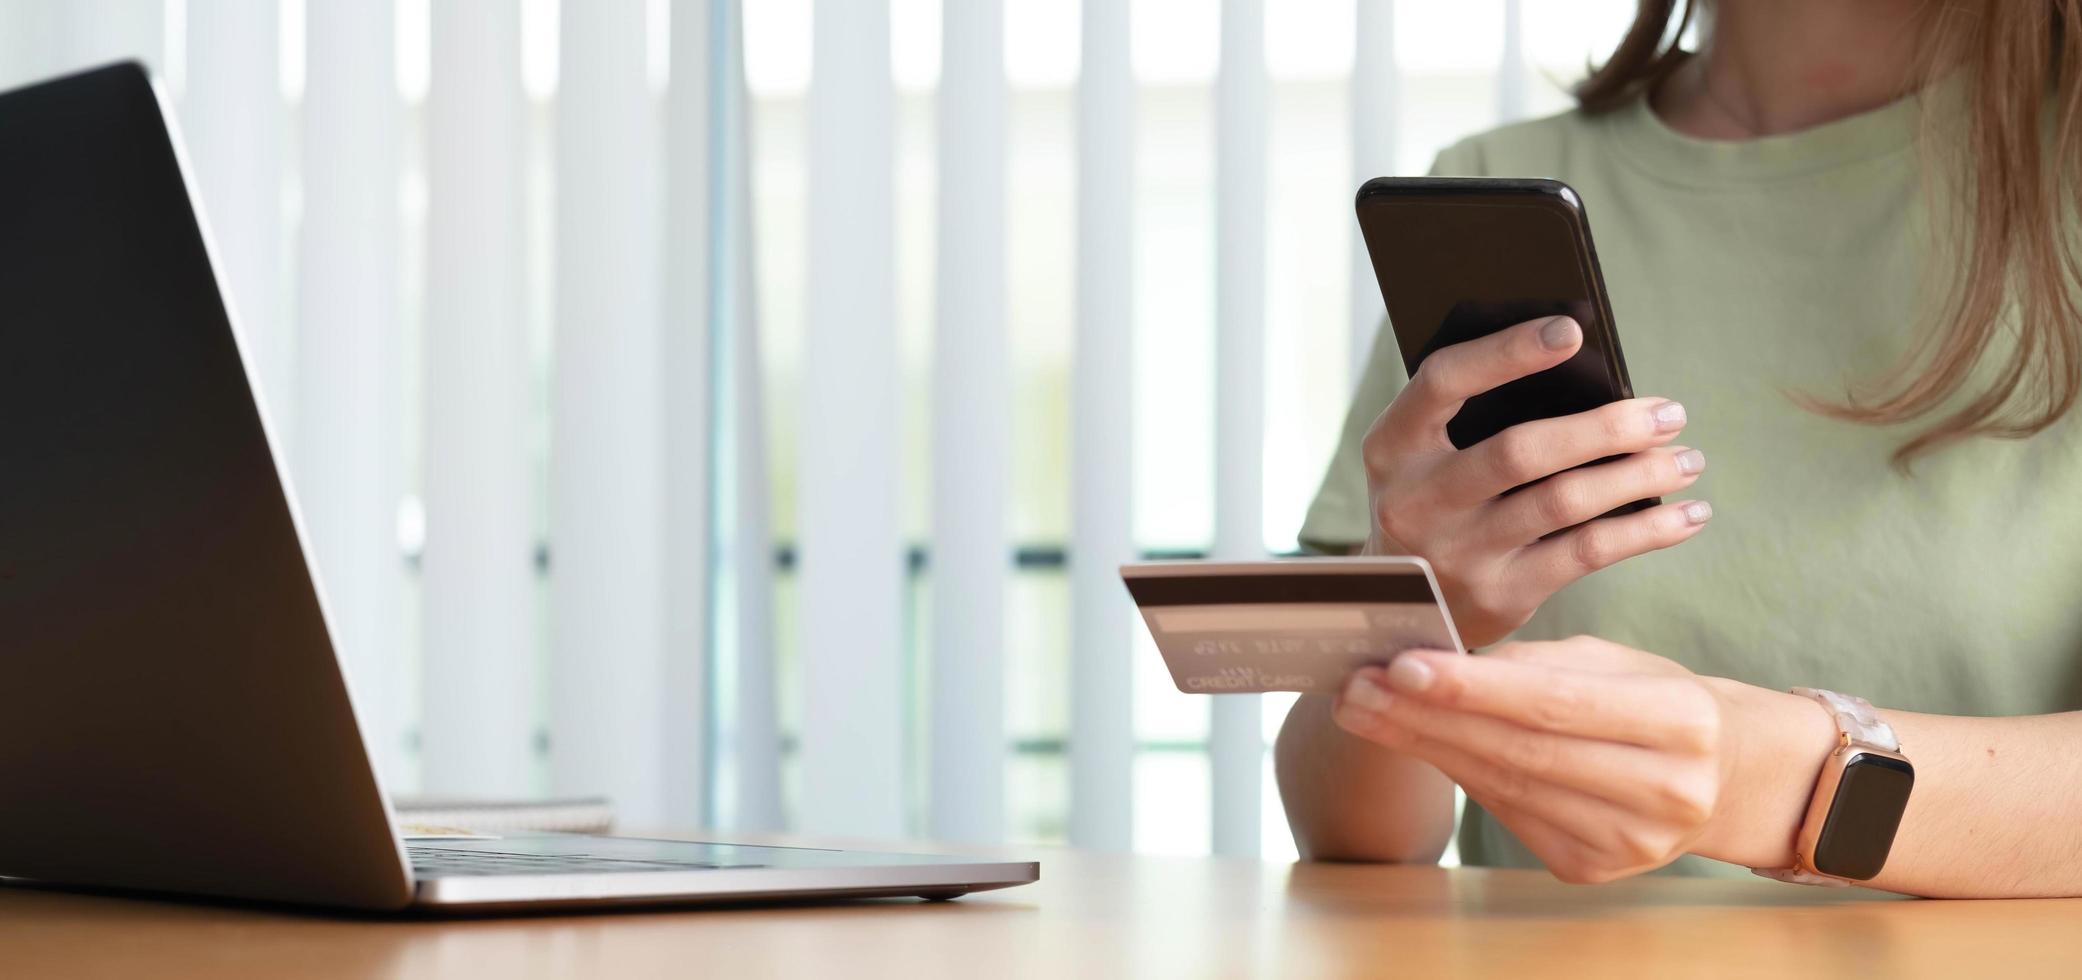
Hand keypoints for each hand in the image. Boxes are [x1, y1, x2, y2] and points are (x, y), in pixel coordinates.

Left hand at [1330, 636, 1834, 882]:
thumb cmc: (1655, 701)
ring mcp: (1628, 841)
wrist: (1720, 776)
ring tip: (1366, 711)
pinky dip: (1455, 773)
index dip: (1473, 687)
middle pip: (1519, 750)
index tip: (1401, 663)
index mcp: (1679, 723)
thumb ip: (1532, 664)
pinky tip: (1414, 742)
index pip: (1555, 703)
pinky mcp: (1591, 868)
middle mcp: (1662, 791)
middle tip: (1358, 687)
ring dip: (1423, 746)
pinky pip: (1505, 812)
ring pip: (1504, 786)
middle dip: (1427, 717)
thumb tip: (1433, 661)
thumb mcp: (1613, 663)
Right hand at [1360, 315, 1710, 646]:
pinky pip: (1586, 553)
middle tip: (1670, 413)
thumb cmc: (1435, 501)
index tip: (1573, 331)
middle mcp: (1416, 501)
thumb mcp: (1424, 456)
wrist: (1402, 606)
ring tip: (1688, 458)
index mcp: (1392, 447)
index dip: (1507, 352)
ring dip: (1638, 474)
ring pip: (1564, 502)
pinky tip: (1687, 515)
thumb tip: (1588, 373)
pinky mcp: (1499, 595)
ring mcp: (1457, 553)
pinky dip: (1646, 530)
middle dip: (1607, 427)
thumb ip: (1475, 416)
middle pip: (1520, 450)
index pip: (1444, 382)